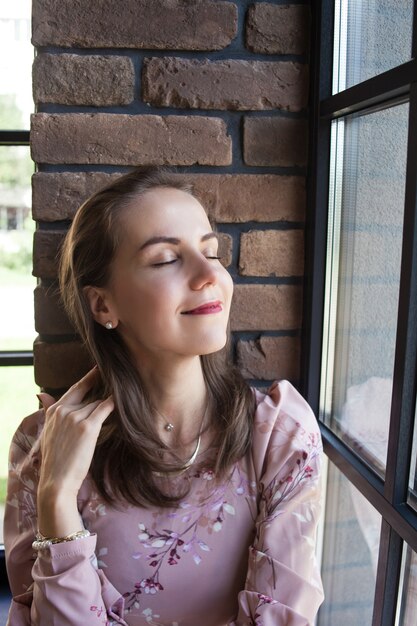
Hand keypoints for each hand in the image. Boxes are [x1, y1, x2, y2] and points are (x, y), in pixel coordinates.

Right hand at [37, 367, 113, 536]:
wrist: (56, 481)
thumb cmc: (56, 459)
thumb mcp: (48, 432)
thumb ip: (49, 410)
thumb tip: (41, 393)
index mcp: (54, 411)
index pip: (75, 389)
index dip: (88, 378)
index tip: (98, 369)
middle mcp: (63, 411)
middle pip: (88, 394)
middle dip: (100, 387)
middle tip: (114, 376)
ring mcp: (74, 418)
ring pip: (97, 405)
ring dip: (107, 406)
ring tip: (120, 401)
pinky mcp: (87, 427)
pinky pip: (104, 409)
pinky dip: (113, 404)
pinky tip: (121, 401)